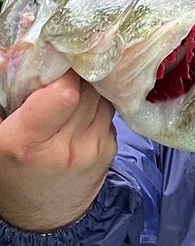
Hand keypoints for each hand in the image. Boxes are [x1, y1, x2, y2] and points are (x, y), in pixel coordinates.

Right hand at [0, 70, 116, 232]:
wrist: (41, 214)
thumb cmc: (14, 167)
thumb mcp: (0, 135)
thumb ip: (11, 97)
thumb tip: (23, 56)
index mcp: (27, 143)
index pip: (66, 93)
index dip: (66, 74)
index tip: (60, 66)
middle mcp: (64, 149)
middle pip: (88, 91)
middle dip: (80, 77)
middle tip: (68, 74)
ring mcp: (91, 151)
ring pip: (103, 98)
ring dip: (92, 90)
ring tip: (75, 95)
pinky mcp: (109, 152)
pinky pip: (110, 113)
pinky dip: (99, 107)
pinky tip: (84, 115)